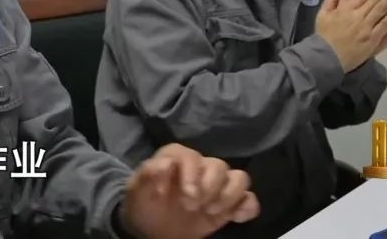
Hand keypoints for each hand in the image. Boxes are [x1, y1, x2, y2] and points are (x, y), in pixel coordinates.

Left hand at [120, 144, 258, 238]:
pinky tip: (236, 218)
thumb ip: (148, 174)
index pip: (190, 157)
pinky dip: (247, 206)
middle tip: (192, 206)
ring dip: (229, 195)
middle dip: (209, 187)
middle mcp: (200, 167)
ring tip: (212, 211)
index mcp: (177, 158)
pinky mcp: (228, 204)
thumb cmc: (144, 204)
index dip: (190, 175)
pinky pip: (248, 198)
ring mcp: (216, 185)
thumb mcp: (137, 190)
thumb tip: (165, 164)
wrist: (151, 229)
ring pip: (238, 177)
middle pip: (218, 166)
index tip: (184, 197)